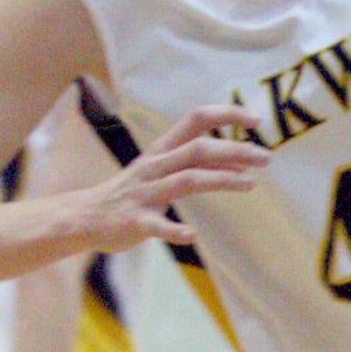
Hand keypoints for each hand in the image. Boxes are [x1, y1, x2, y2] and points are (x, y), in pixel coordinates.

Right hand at [65, 106, 263, 252]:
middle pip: (197, 150)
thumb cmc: (132, 193)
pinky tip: (193, 236)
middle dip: (234, 150)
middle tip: (266, 157)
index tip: (255, 121)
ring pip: (185, 181)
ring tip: (250, 183)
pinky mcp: (135, 222)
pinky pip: (157, 226)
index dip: (225, 115)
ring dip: (220, 180)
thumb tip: (241, 164)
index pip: (195, 120)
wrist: (84, 217)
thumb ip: (198, 166)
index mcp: (161, 151)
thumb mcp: (163, 172)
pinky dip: (175, 231)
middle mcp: (154, 166)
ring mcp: (144, 193)